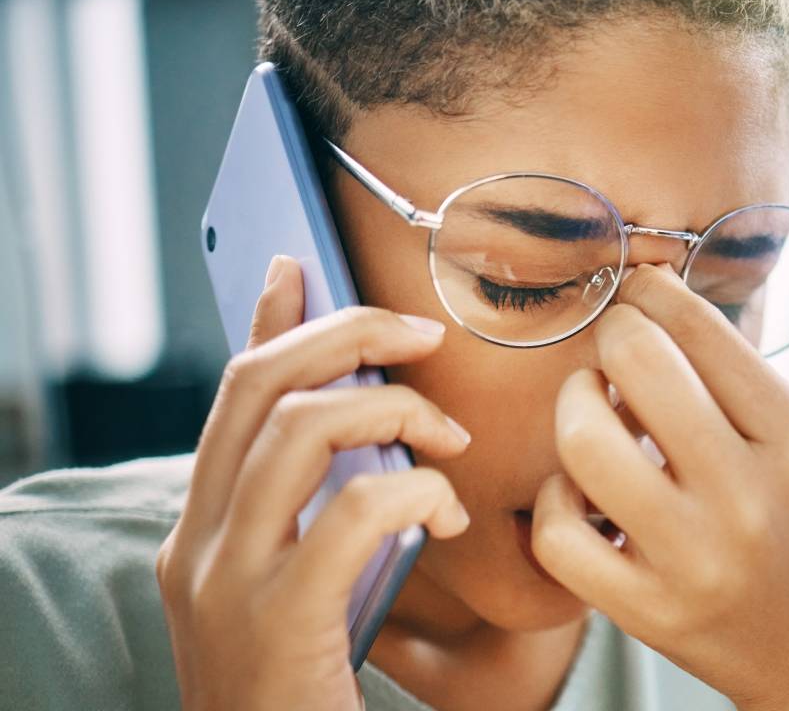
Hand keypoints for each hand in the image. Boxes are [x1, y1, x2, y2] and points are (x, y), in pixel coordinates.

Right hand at [156, 256, 472, 710]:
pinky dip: (416, 493)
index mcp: (199, 533)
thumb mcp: (295, 590)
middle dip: (350, 334)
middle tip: (424, 336)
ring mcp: (227, 585)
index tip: (302, 264)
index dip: (273, 321)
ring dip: (394, 410)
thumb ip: (313, 514)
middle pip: (261, 385)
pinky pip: (352, 513)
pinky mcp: (277, 624)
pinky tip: (448, 517)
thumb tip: (362, 431)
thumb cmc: (304, 695)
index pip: (232, 395)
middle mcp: (196, 547)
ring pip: (302, 428)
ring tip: (449, 442)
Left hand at [533, 266, 788, 710]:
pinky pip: (560, 532)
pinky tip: (581, 491)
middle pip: (638, 365)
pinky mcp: (649, 611)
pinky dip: (555, 499)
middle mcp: (751, 496)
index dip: (654, 292)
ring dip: (574, 407)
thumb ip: (743, 383)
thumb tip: (655, 296)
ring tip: (591, 409)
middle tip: (613, 348)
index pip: (704, 331)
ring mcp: (696, 559)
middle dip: (611, 338)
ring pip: (584, 443)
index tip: (639, 289)